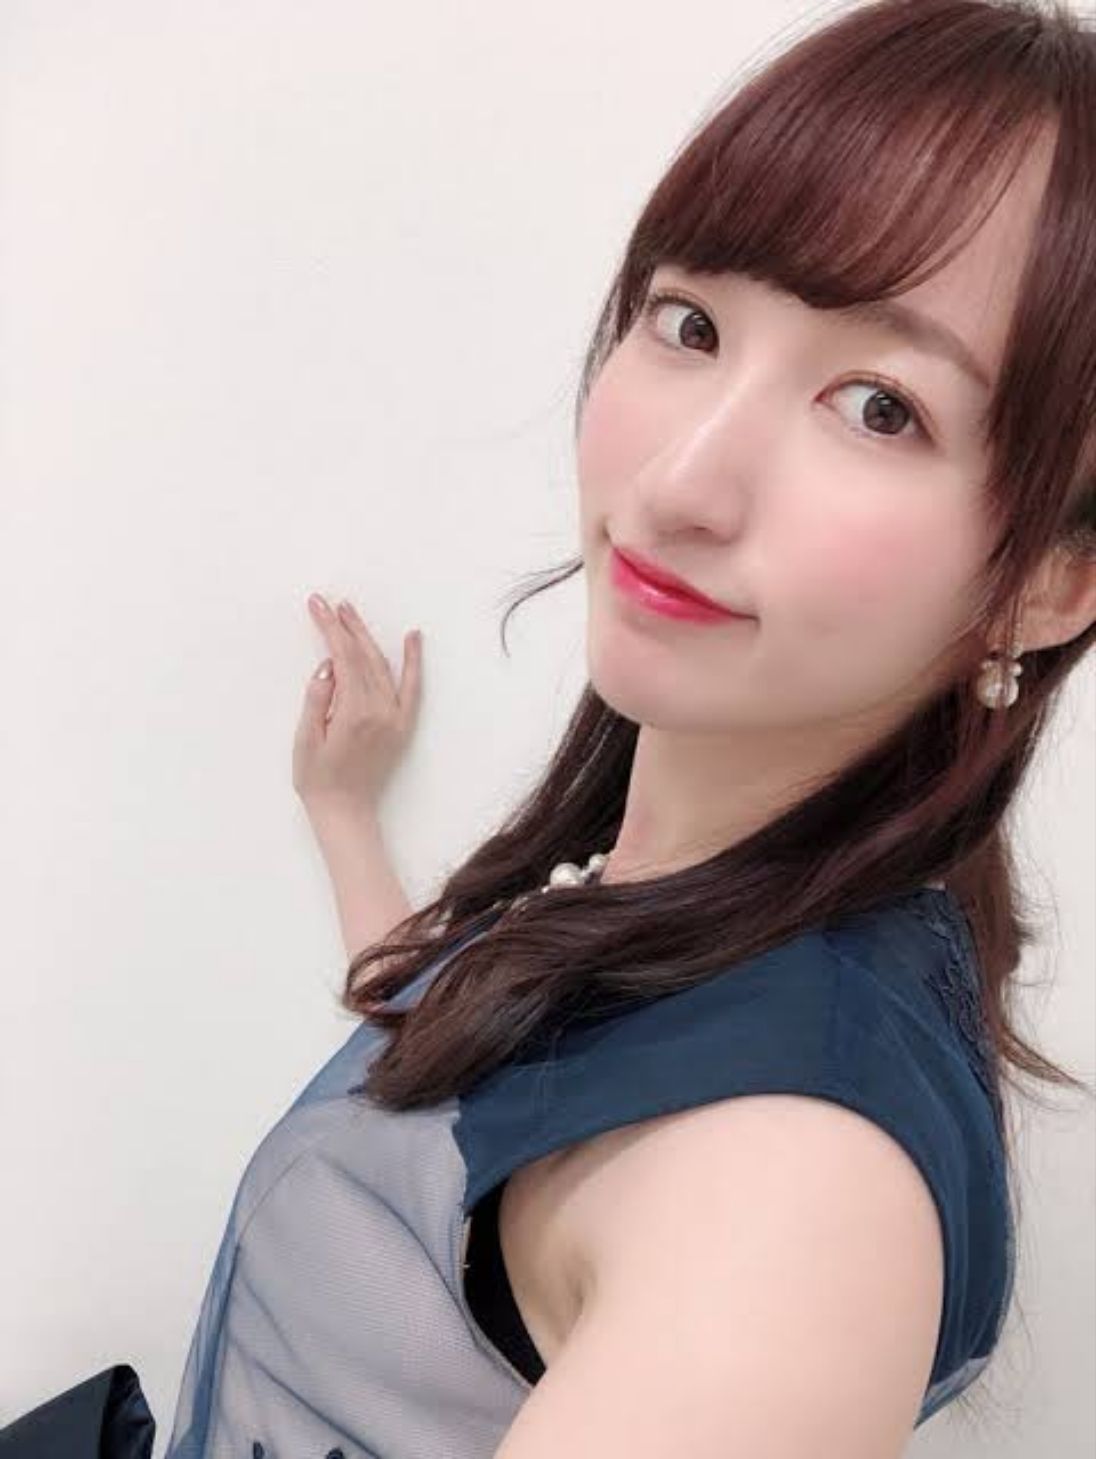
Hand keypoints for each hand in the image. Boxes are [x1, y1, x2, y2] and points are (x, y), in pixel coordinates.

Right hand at [292, 594, 422, 820]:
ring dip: (367, 638)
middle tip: (329, 603)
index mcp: (355, 713)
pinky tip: (412, 638)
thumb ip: (317, 700)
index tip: (317, 606)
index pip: (343, 658)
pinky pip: (412, 688)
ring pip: (382, 666)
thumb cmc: (318, 779)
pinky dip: (413, 662)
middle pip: (363, 656)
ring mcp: (395, 718)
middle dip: (345, 626)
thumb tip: (328, 666)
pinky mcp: (401, 725)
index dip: (330, 629)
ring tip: (351, 614)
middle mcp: (381, 712)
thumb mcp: (305, 740)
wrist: (345, 811)